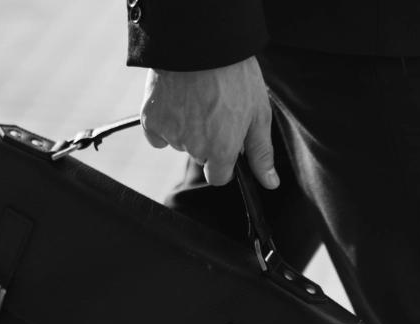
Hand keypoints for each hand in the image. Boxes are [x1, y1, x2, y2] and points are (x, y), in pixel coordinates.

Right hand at [140, 55, 279, 188]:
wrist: (201, 44)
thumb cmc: (235, 76)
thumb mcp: (258, 114)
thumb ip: (261, 152)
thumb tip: (270, 183)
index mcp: (221, 151)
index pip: (218, 177)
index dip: (224, 161)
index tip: (226, 141)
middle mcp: (194, 148)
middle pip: (200, 155)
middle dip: (207, 139)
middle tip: (215, 108)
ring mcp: (171, 134)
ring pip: (180, 142)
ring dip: (187, 127)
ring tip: (198, 97)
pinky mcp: (150, 119)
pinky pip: (157, 133)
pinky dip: (164, 122)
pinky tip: (176, 101)